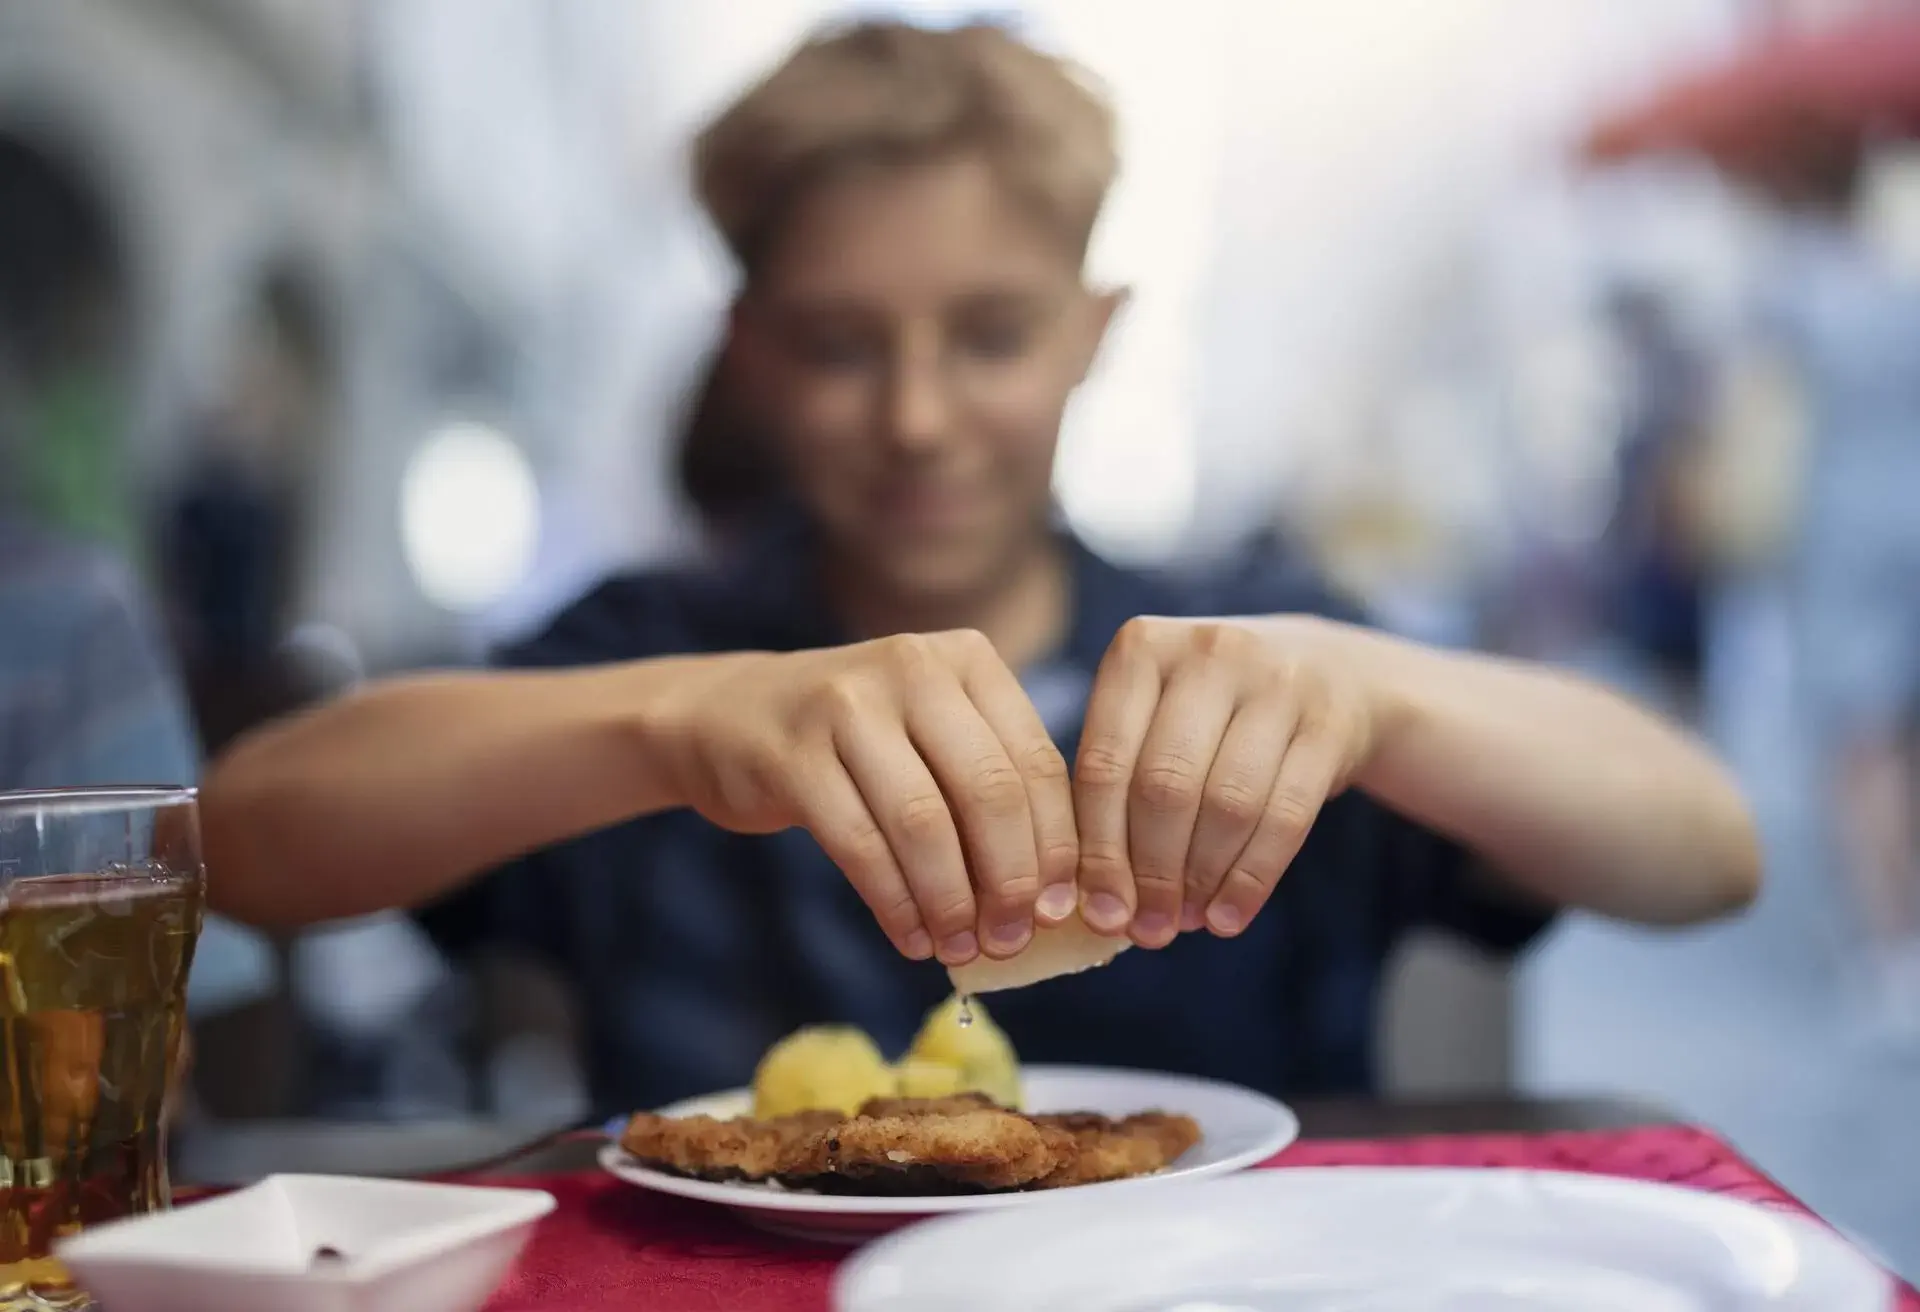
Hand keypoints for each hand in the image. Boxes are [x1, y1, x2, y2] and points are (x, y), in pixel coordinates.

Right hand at [653, 632, 1078, 964]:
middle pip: (989, 792)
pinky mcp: (792, 753)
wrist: (728, 715)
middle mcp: (912, 668)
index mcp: (967, 659)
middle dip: (1010, 880)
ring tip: (959, 948)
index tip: (1062, 912)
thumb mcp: (932, 732)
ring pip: (924, 823)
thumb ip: (990, 787)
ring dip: (950, 901)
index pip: (1036, 762)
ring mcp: (847, 705)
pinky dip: (893, 903)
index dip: (1056, 847)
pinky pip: (859, 844)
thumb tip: (1055, 896)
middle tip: (1012, 940)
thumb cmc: (857, 741)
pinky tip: (909, 938)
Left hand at [1073, 616, 1385, 946]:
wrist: (1332, 671)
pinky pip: (1285, 815)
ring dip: (1201, 879)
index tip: (1097, 912)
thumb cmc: (1213, 713)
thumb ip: (1118, 784)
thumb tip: (1095, 901)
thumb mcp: (1157, 716)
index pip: (1103, 763)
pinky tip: (1228, 917)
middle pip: (1164, 786)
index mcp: (1142, 649)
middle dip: (1150, 872)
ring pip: (1227, 804)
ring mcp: (1276, 681)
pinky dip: (1252, 878)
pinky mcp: (1330, 721)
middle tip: (1144, 930)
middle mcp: (1208, 652)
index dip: (1097, 849)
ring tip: (1184, 923)